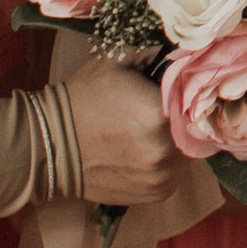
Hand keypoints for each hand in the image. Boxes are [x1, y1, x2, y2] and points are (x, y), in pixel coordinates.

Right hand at [62, 64, 183, 207]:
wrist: (49, 146)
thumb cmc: (82, 100)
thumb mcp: (117, 62)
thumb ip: (156, 55)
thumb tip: (181, 53)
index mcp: (160, 115)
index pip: (197, 103)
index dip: (190, 96)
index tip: (179, 92)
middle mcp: (165, 150)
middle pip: (194, 129)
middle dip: (182, 120)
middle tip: (159, 112)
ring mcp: (161, 176)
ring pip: (187, 154)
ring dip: (175, 143)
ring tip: (147, 133)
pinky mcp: (154, 194)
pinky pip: (174, 175)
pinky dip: (165, 164)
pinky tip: (142, 152)